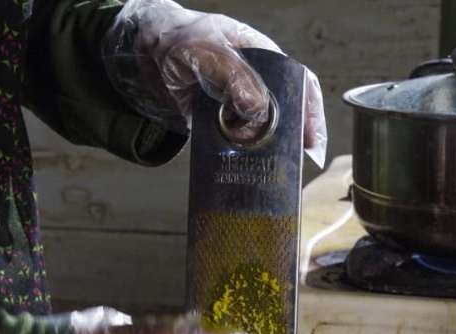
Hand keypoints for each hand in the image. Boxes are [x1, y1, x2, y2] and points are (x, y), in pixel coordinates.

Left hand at [102, 0, 327, 166]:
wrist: (145, 50)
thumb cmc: (180, 39)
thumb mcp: (206, 51)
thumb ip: (233, 75)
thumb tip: (258, 108)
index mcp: (263, 58)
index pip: (299, 84)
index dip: (310, 113)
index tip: (311, 141)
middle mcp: (255, 84)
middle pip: (284, 114)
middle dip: (290, 140)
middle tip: (293, 165)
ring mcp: (236, 104)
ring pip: (259, 132)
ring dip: (263, 152)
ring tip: (268, 172)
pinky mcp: (218, 122)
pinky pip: (233, 142)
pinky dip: (237, 157)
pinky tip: (240, 170)